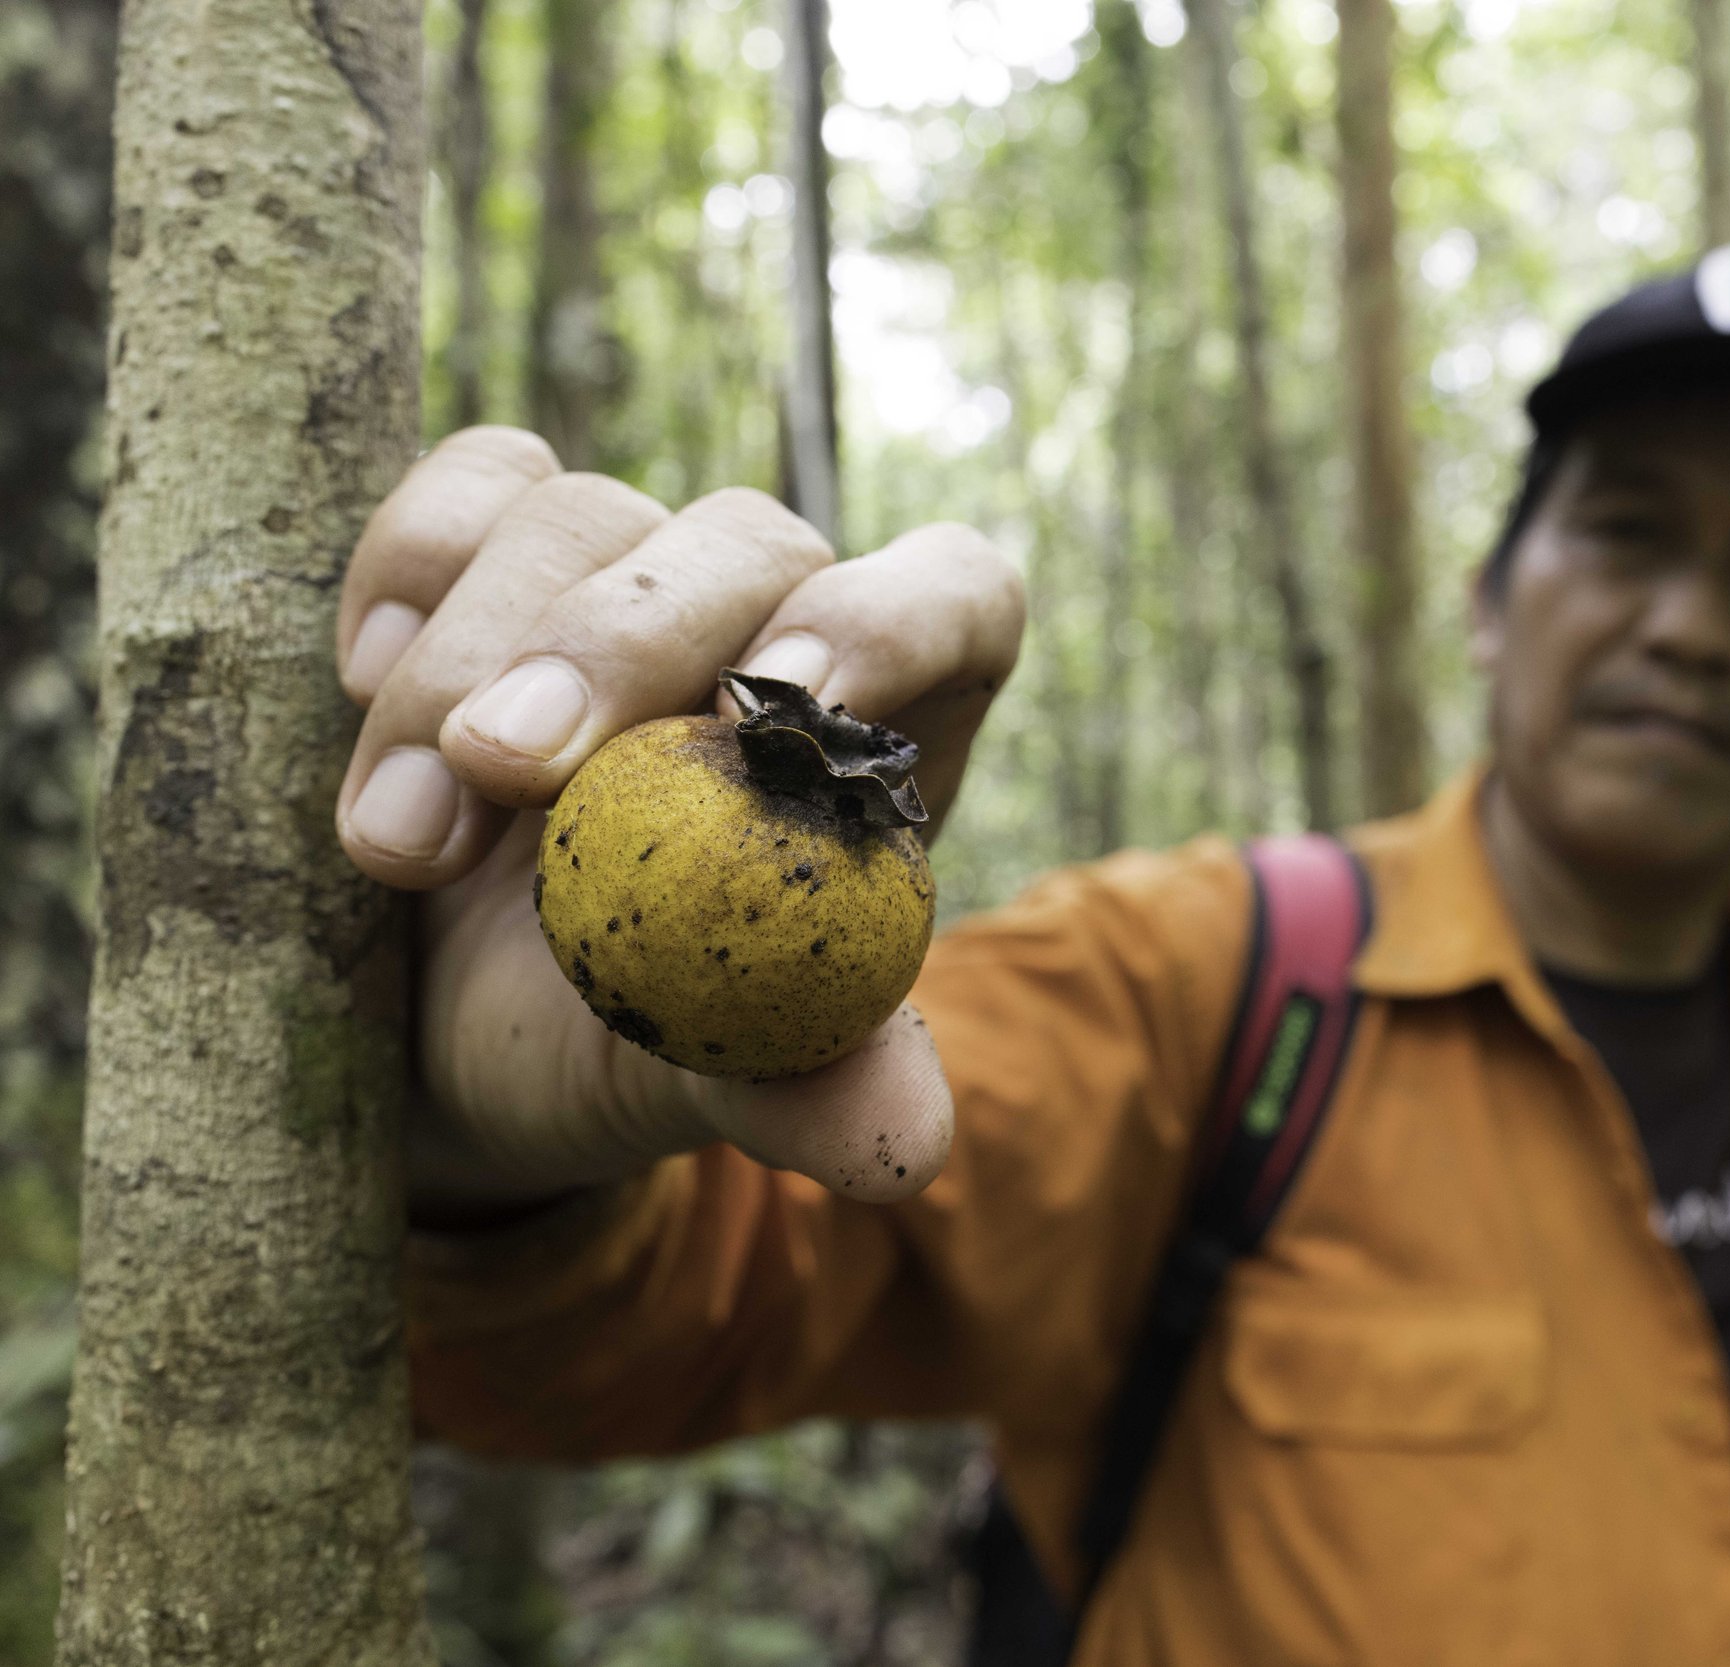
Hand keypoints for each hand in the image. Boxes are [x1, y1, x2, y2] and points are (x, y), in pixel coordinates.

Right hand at [332, 427, 1023, 1217]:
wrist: (453, 1041)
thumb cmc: (622, 1043)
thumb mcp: (703, 1079)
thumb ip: (806, 1091)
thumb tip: (900, 1142)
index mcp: (880, 734)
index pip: (953, 594)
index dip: (889, 615)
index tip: (778, 702)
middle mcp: (773, 625)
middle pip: (748, 539)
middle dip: (616, 646)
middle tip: (501, 775)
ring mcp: (633, 574)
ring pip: (586, 514)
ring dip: (468, 663)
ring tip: (395, 844)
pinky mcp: (498, 551)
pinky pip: (472, 482)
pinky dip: (410, 563)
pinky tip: (360, 682)